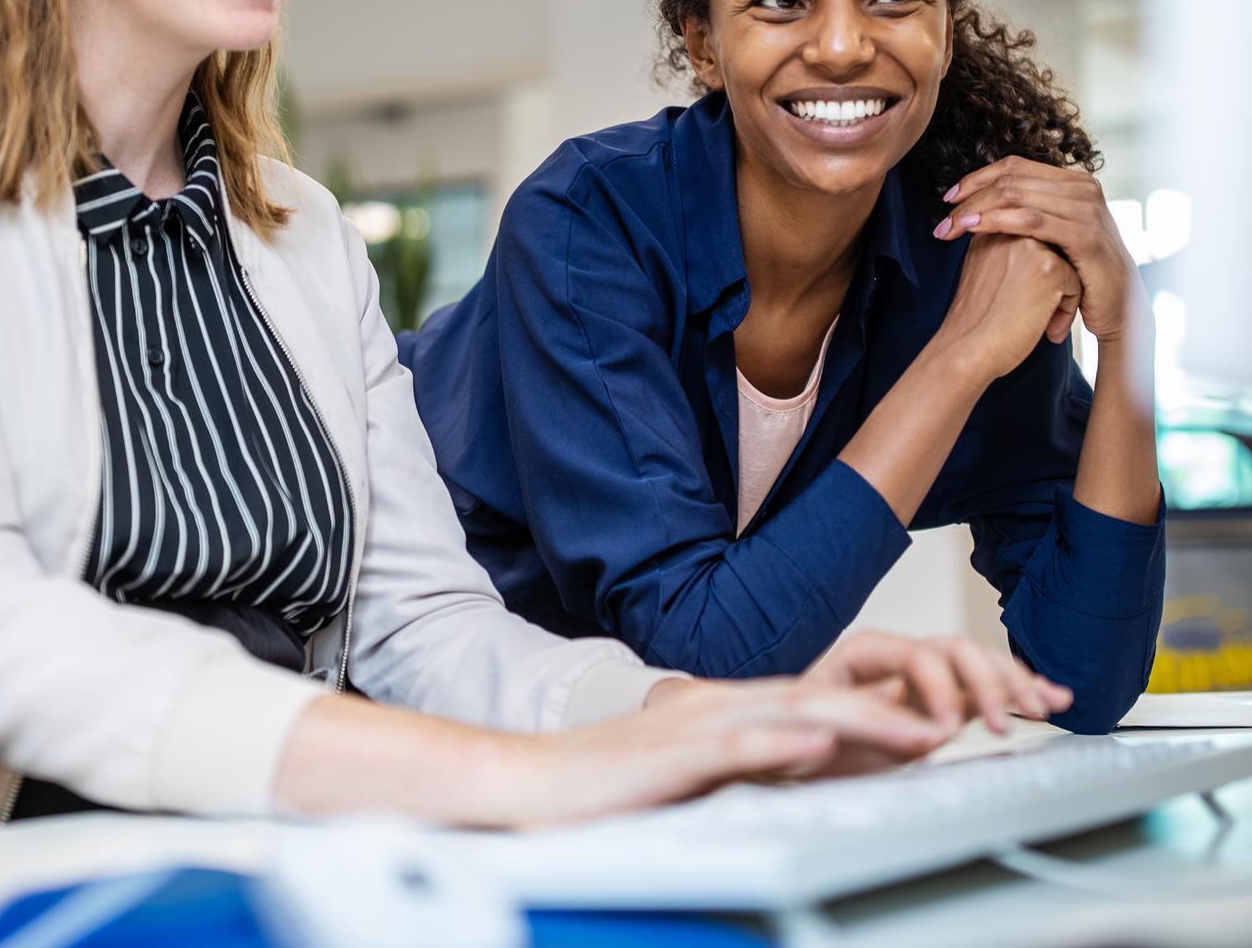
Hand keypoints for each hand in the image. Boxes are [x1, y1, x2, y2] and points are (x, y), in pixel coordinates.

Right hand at [275, 677, 952, 829]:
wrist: (529, 782)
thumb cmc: (604, 787)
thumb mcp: (684, 775)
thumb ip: (737, 768)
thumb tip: (797, 772)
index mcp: (724, 713)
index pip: (817, 704)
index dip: (879, 710)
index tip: (937, 724)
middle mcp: (718, 707)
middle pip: (822, 698)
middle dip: (893, 708)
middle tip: (955, 720)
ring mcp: (696, 725)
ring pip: (795, 712)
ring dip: (865, 722)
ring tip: (924, 731)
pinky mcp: (673, 754)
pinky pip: (740, 744)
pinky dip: (788, 741)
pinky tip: (823, 744)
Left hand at [803, 630, 1072, 736]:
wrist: (791, 748)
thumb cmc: (797, 737)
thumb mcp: (817, 733)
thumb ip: (867, 727)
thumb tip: (926, 732)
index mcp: (861, 656)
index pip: (910, 653)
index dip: (936, 685)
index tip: (949, 728)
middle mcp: (898, 660)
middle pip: (953, 648)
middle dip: (986, 681)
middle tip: (1003, 724)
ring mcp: (925, 680)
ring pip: (979, 662)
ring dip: (1014, 681)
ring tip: (1042, 706)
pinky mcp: (946, 703)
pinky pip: (989, 687)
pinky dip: (1022, 688)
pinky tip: (1054, 696)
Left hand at [933, 157, 1146, 342]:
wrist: (1116, 307)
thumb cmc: (1077, 273)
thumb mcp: (1051, 235)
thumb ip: (1025, 211)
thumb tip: (978, 198)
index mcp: (1072, 182)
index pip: (1014, 166)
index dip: (976, 178)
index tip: (948, 199)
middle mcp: (1083, 188)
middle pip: (1010, 179)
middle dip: (969, 197)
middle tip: (941, 219)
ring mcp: (1087, 209)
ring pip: (1016, 195)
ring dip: (975, 210)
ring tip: (948, 228)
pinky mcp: (1086, 236)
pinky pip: (1032, 221)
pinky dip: (996, 221)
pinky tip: (972, 230)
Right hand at [933, 232, 1081, 381]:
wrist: (967, 349)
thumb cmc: (974, 322)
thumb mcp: (982, 275)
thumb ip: (1004, 256)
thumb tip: (1036, 259)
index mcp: (989, 230)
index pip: (1031, 243)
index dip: (1029, 276)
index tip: (1013, 302)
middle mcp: (1008, 231)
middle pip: (1051, 251)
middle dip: (1049, 283)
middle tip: (1029, 314)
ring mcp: (1030, 246)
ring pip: (1067, 266)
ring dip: (1060, 298)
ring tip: (1041, 323)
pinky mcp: (1049, 266)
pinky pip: (1076, 284)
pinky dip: (1067, 311)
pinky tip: (1047, 329)